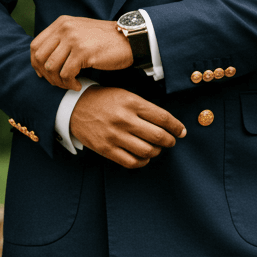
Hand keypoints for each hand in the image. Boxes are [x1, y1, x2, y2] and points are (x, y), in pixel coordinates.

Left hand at [31, 16, 132, 89]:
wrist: (130, 40)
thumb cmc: (105, 40)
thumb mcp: (79, 32)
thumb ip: (62, 40)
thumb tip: (43, 61)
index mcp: (61, 23)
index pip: (36, 45)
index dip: (36, 64)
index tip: (44, 74)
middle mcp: (65, 28)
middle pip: (40, 58)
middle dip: (47, 76)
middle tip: (59, 83)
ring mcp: (73, 39)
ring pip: (51, 67)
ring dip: (58, 82)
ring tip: (70, 84)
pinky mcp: (83, 52)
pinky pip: (66, 74)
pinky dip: (70, 84)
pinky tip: (78, 85)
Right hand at [70, 87, 185, 168]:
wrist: (74, 107)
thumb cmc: (104, 100)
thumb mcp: (125, 95)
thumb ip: (145, 108)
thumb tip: (168, 123)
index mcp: (131, 103)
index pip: (163, 117)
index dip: (176, 127)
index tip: (182, 131)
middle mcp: (124, 119)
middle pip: (158, 136)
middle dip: (170, 141)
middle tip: (171, 141)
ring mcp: (114, 136)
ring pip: (147, 151)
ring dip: (157, 152)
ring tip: (156, 148)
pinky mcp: (106, 149)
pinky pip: (131, 162)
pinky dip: (143, 162)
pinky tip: (144, 157)